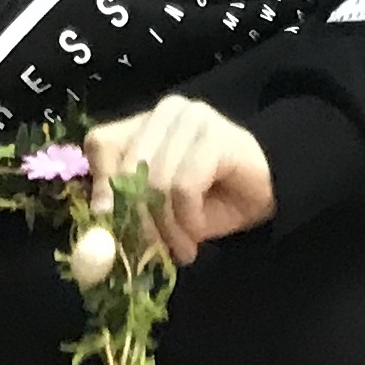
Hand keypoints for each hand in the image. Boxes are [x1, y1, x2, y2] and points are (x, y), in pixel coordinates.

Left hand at [82, 94, 274, 266]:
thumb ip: (127, 212)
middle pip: (128, 167)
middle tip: (149, 253)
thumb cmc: (211, 200)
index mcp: (145, 122)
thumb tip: (94, 236)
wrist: (270, 190)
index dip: (103, 188)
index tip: (115, 228)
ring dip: (167, 227)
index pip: (102, 144)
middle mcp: (167, 112)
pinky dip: (187, 218)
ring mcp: (194, 118)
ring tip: (181, 249)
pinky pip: (184, 186)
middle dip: (137, 220)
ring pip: (155, 180)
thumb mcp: (160, 210)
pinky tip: (198, 232)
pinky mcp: (217, 136)